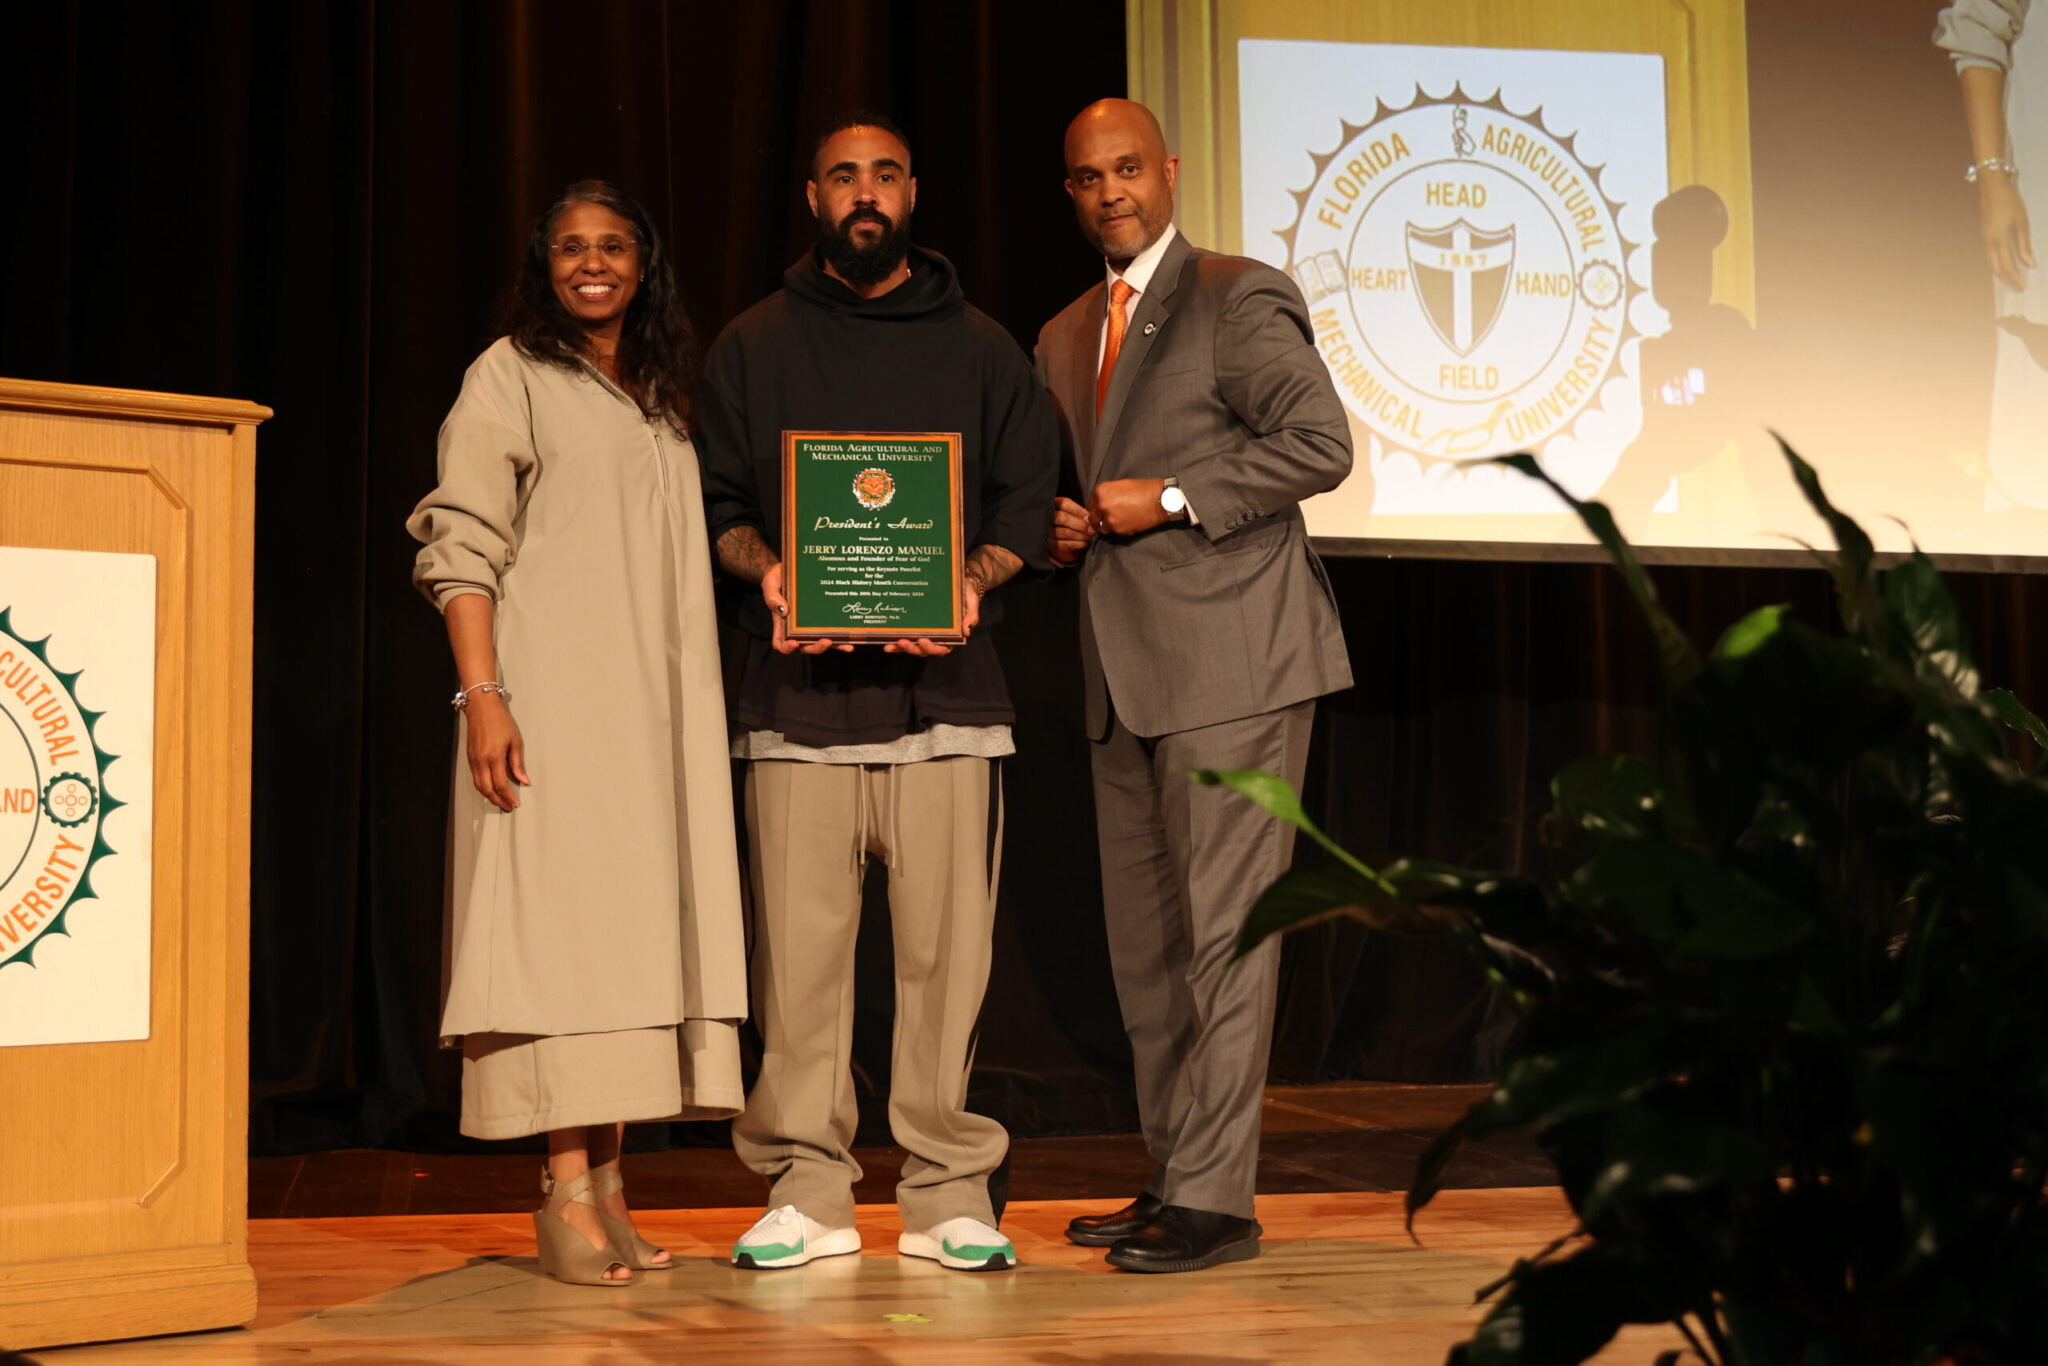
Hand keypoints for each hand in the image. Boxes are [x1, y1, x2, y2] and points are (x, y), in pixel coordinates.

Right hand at [464, 693, 527, 811]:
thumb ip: (518, 763)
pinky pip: (475, 778)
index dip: (508, 797)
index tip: (515, 803)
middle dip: (498, 801)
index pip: (501, 784)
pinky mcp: (469, 758)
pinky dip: (482, 787)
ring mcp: (473, 760)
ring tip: (500, 801)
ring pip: (478, 786)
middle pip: (487, 789)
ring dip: (489, 796)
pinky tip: (490, 789)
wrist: (481, 708)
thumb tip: (523, 780)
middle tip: (508, 806)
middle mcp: (481, 761)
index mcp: (494, 757)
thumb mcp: (515, 741)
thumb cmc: (500, 721)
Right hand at [763, 561, 852, 654]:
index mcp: (781, 623)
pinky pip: (832, 631)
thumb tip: (784, 610)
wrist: (790, 569)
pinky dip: (842, 638)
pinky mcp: (823, 617)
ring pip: (821, 641)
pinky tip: (851, 639)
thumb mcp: (770, 584)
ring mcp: (811, 624)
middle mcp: (796, 628)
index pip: (781, 643)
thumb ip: (772, 597)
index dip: (786, 647)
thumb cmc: (776, 578)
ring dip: (834, 646)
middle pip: (804, 647)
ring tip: (845, 645)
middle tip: (826, 642)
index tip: (794, 643)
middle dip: (815, 648)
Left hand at [883, 577, 979, 655]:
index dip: (932, 648)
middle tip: (903, 642)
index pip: (943, 648)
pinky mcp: (917, 627)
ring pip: (914, 646)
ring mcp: (926, 633)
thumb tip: (966, 632)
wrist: (958, 582)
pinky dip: (897, 642)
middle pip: (925, 650)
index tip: (923, 641)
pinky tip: (887, 643)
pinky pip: (907, 637)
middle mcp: (938, 636)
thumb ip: (971, 616)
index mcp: (952, 635)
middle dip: (913, 649)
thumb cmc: (966, 593)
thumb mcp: (971, 602)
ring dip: (902, 648)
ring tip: (890, 644)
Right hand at [1047, 496, 1096, 565]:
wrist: (1070, 545)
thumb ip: (1083, 514)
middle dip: (1080, 524)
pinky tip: (1084, 543)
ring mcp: (1048, 531)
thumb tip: (1090, 518)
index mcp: (1056, 506)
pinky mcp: (1051, 545)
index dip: (1078, 511)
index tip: (1089, 517)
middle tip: (1091, 529)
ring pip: (1064, 532)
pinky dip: (1077, 544)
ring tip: (1089, 536)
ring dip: (1080, 535)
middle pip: (1062, 517)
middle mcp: (1049, 518)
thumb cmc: (1075, 526)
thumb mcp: (1079, 516)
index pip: (1064, 504)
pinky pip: (1064, 544)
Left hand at [1089, 478, 1170, 536]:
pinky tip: (1127, 523)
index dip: (1096, 508)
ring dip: (1107, 526)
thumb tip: (1099, 505)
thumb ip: (1107, 495)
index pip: (1090, 504)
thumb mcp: (1121, 486)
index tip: (1102, 510)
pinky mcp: (1118, 529)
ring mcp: (1109, 518)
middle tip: (1109, 518)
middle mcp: (1101, 504)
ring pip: (1101, 527)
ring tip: (1119, 521)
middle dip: (1099, 518)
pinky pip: (1113, 532)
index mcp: (1101, 491)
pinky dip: (1118, 529)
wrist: (1160, 499)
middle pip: (1092, 517)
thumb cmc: (1143, 490)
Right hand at [1980, 176, 2035, 291]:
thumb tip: (2031, 264)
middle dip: (2008, 280)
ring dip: (2002, 274)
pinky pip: (1990, 256)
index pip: (2006, 266)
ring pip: (1991, 263)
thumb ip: (2024, 246)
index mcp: (1999, 241)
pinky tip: (2005, 265)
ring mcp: (1985, 240)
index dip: (2015, 278)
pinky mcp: (1985, 236)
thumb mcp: (2022, 223)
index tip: (2024, 287)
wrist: (1992, 188)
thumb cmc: (2010, 203)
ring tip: (2013, 280)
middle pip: (1996, 269)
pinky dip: (1998, 265)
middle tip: (2019, 288)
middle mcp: (1989, 244)